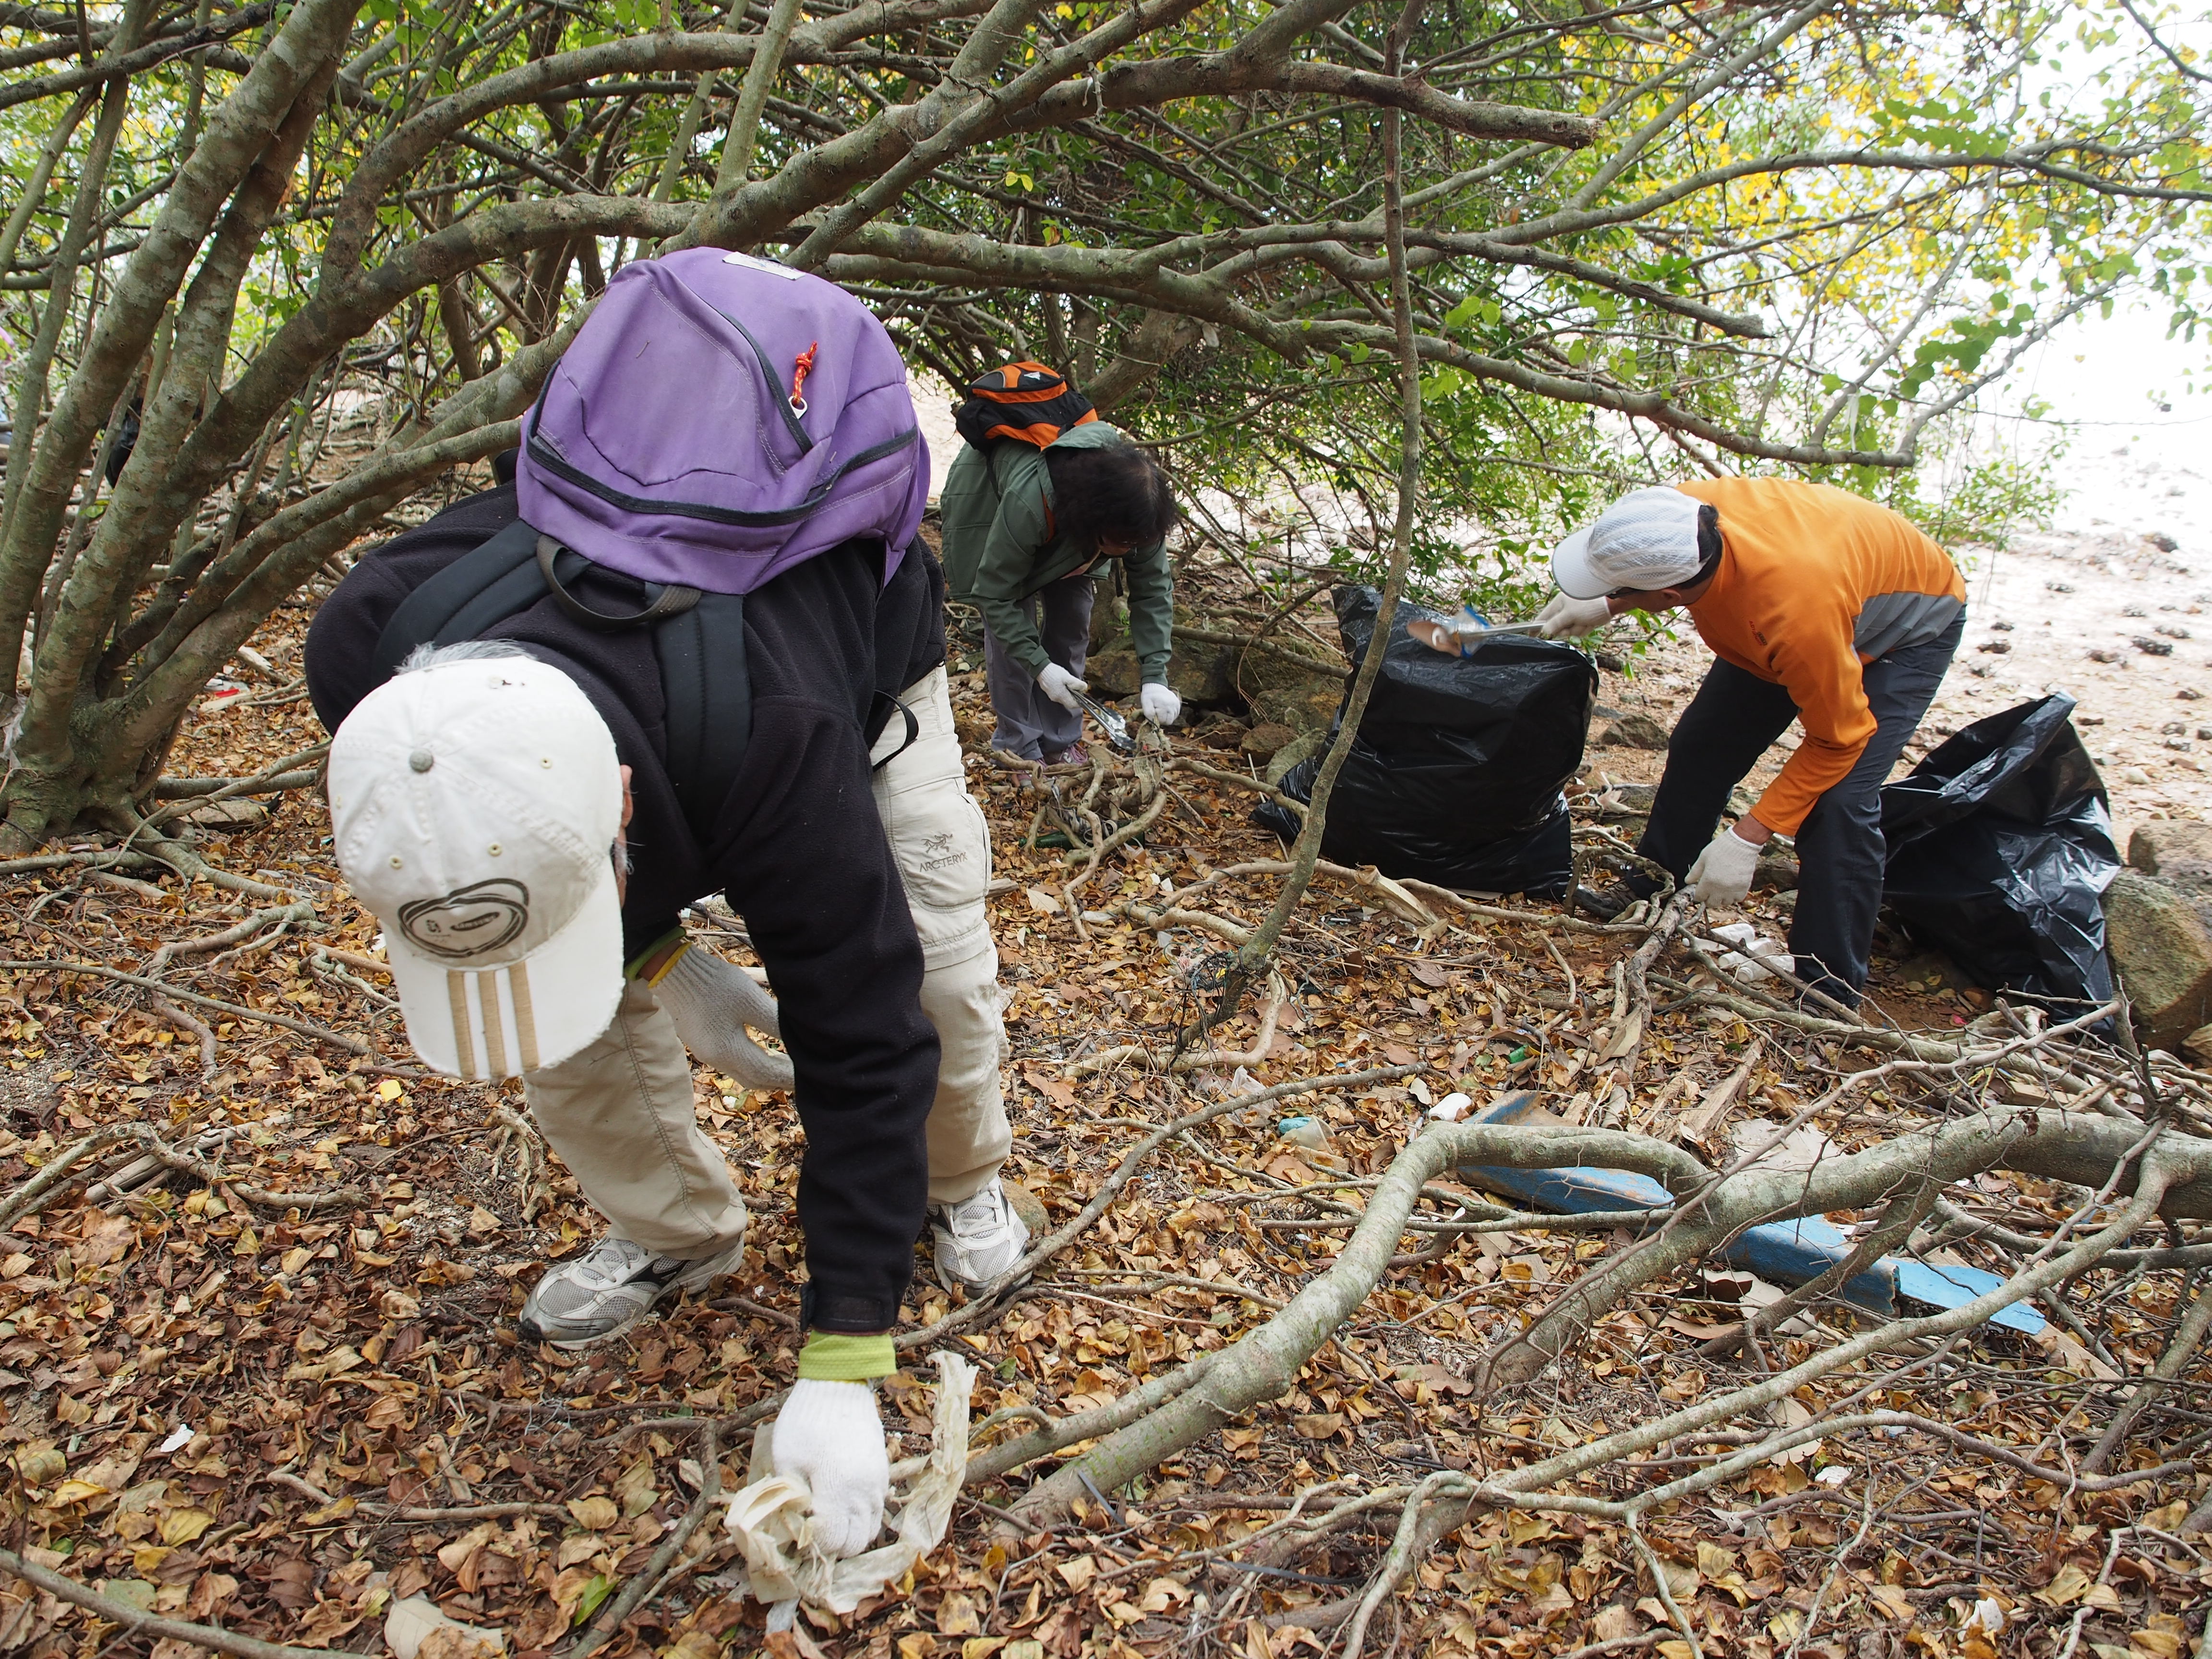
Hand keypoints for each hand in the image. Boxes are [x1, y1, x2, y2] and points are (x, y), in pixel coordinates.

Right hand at [654, 943, 794, 1090]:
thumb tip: (799, 1039)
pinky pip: (731, 1062)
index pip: (765, 1073)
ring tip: (788, 1064)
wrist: (673, 970)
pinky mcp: (701, 1042)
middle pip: (753, 1079)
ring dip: (765, 1072)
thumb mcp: (749, 1000)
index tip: (810, 1074)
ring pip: (742, 1072)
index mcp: (726, 1050)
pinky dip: (751, 1062)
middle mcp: (714, 1058)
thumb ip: (773, 1022)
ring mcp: (705, 1052)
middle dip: (779, 1079)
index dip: (789, 1075)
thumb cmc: (714, 983)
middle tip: (803, 1075)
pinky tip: (763, 1051)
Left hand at [768, 1379, 888, 1556]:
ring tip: (829, 1520)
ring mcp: (877, 1482)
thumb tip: (794, 1528)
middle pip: (855, 1543)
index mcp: (838, 1491)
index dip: (813, 1544)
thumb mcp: (787, 1461)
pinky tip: (843, 1503)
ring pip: (871, 1529)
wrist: (838, 1384)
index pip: (832, 1542)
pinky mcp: (882, 1471)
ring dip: (851, 1532)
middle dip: (834, 1545)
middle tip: (813, 1531)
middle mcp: (863, 1492)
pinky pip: (877, 1508)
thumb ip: (791, 1500)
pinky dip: (863, 1516)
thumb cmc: (805, 1421)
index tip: (799, 1531)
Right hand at [1037, 662, 1087, 712]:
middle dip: (1074, 697)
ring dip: (1069, 694)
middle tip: (1078, 690)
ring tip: (1071, 685)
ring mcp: (1052, 695)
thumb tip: (1084, 688)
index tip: (1083, 698)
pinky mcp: (1050, 692)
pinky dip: (1064, 691)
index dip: (1079, 702)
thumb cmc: (1053, 672)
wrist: (1041, 668)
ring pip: (1064, 698)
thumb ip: (1076, 683)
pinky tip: (1064, 684)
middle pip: (1068, 702)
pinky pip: (1059, 695)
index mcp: (1061, 696)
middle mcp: (1056, 698)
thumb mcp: (1067, 677)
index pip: (1072, 705)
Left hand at [1139, 682, 1180, 725]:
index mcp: (1164, 705)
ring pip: (1172, 719)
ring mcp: (1176, 705)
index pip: (1162, 721)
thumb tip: (1153, 723)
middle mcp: (1173, 705)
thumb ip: (1148, 713)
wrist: (1155, 685)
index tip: (1153, 712)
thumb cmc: (1149, 695)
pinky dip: (1170, 714)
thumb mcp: (1145, 703)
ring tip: (1160, 710)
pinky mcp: (1178, 704)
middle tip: (1156, 712)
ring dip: (1166, 717)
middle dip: (1162, 719)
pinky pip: (1175, 714)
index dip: (1156, 719)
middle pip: (1169, 722)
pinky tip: (1165, 709)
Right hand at [1537, 593, 1612, 639]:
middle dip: (1567, 629)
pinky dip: (1585, 628)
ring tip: (1586, 621)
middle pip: (1558, 628)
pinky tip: (1591, 622)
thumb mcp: (1570, 614)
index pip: (1543, 617)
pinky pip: (1579, 630)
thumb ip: (1556, 624)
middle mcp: (1565, 609)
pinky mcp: (1583, 620)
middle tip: (1574, 623)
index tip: (1531, 636)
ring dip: (1578, 629)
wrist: (1611, 602)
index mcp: (1558, 603)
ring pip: (1570, 631)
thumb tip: (1544, 631)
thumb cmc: (1590, 603)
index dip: (1537, 627)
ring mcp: (1575, 615)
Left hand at [1685, 826, 1762, 906]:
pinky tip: (1731, 889)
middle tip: (1709, 892)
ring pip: (1725, 903)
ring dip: (1721, 899)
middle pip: (1711, 904)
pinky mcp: (1744, 887)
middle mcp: (1720, 888)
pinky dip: (1734, 897)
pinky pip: (1738, 899)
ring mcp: (1733, 889)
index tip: (1700, 891)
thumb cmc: (1721, 848)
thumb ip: (1695, 872)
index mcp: (1708, 881)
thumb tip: (1688, 881)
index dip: (1698, 895)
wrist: (1741, 843)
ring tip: (1721, 889)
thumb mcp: (1703, 858)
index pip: (1699, 897)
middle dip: (1708, 899)